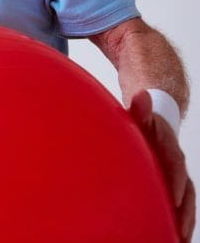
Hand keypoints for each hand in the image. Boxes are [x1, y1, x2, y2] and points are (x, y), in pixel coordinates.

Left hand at [129, 90, 194, 241]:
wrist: (157, 110)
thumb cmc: (143, 118)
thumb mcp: (140, 113)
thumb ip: (139, 109)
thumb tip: (144, 96)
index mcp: (167, 148)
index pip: (174, 165)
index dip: (176, 181)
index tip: (174, 198)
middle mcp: (174, 163)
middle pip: (185, 191)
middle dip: (184, 212)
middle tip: (180, 234)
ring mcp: (173, 173)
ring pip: (183, 200)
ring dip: (183, 221)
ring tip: (179, 241)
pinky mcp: (167, 181)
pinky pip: (175, 201)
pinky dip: (175, 218)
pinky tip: (172, 236)